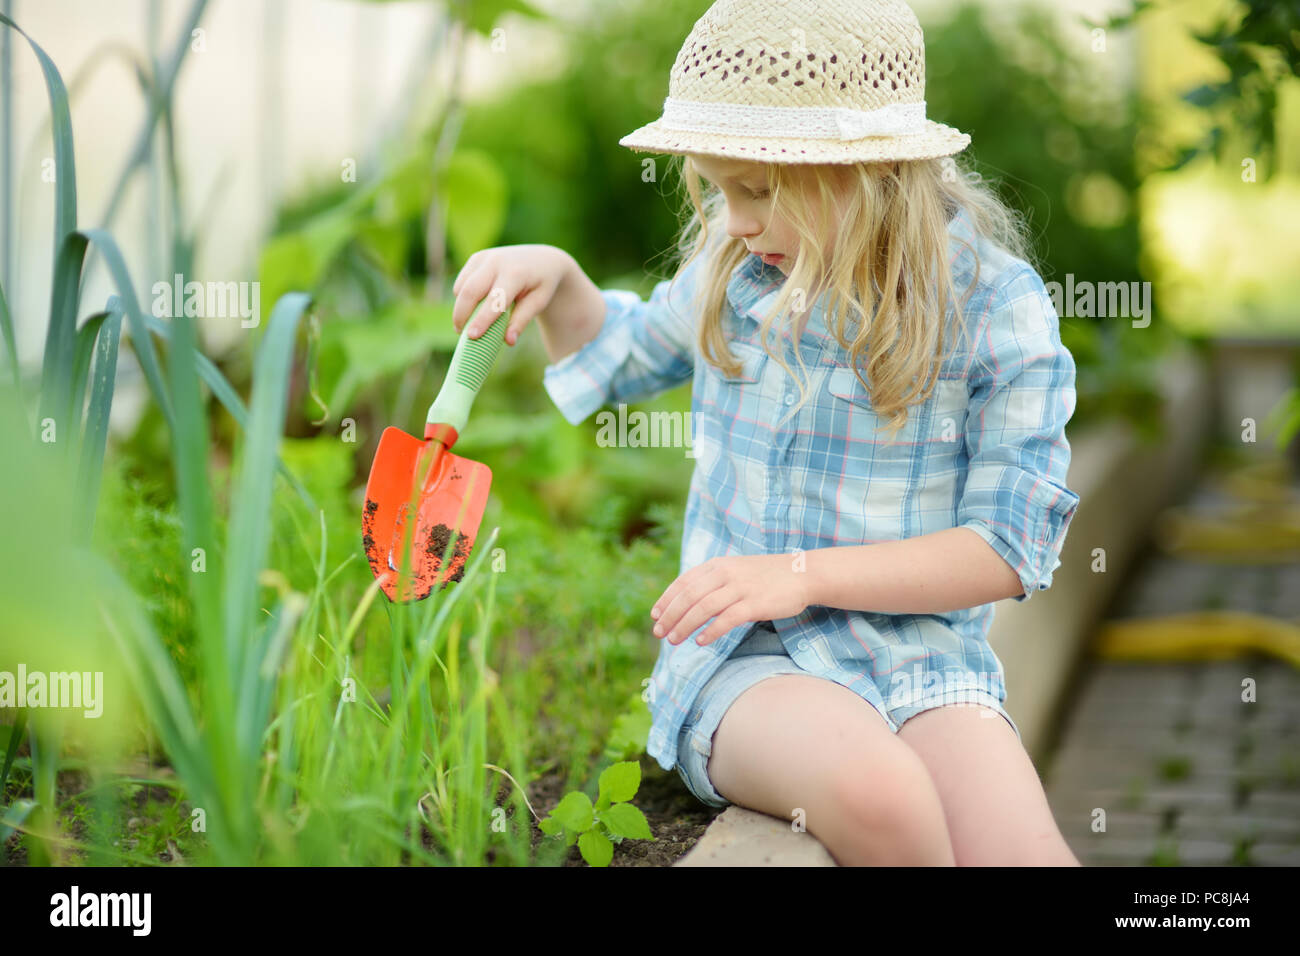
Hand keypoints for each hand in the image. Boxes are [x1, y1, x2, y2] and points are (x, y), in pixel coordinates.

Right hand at [450, 244, 574, 346]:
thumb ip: (522, 321)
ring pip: (462, 287)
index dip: (482, 319)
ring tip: (466, 323)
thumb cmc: (540, 285)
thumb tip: (508, 341)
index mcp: (515, 273)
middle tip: (461, 333)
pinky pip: (461, 282)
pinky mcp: (476, 258)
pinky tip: (472, 307)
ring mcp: (484, 257)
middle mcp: (497, 261)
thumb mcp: (539, 302)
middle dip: (461, 315)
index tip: (471, 336)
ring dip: (460, 308)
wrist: (541, 259)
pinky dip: (462, 297)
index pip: (495, 300)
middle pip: (470, 291)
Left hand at [650, 554, 810, 646]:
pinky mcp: (755, 604)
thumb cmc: (765, 577)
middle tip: (659, 633)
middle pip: (689, 596)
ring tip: (674, 640)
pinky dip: (711, 631)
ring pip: (703, 608)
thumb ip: (713, 582)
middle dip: (670, 616)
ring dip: (684, 626)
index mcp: (717, 565)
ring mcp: (740, 588)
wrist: (802, 574)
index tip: (655, 616)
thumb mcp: (735, 571)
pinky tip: (701, 642)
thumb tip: (687, 602)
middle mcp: (725, 573)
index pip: (683, 582)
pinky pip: (727, 619)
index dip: (666, 600)